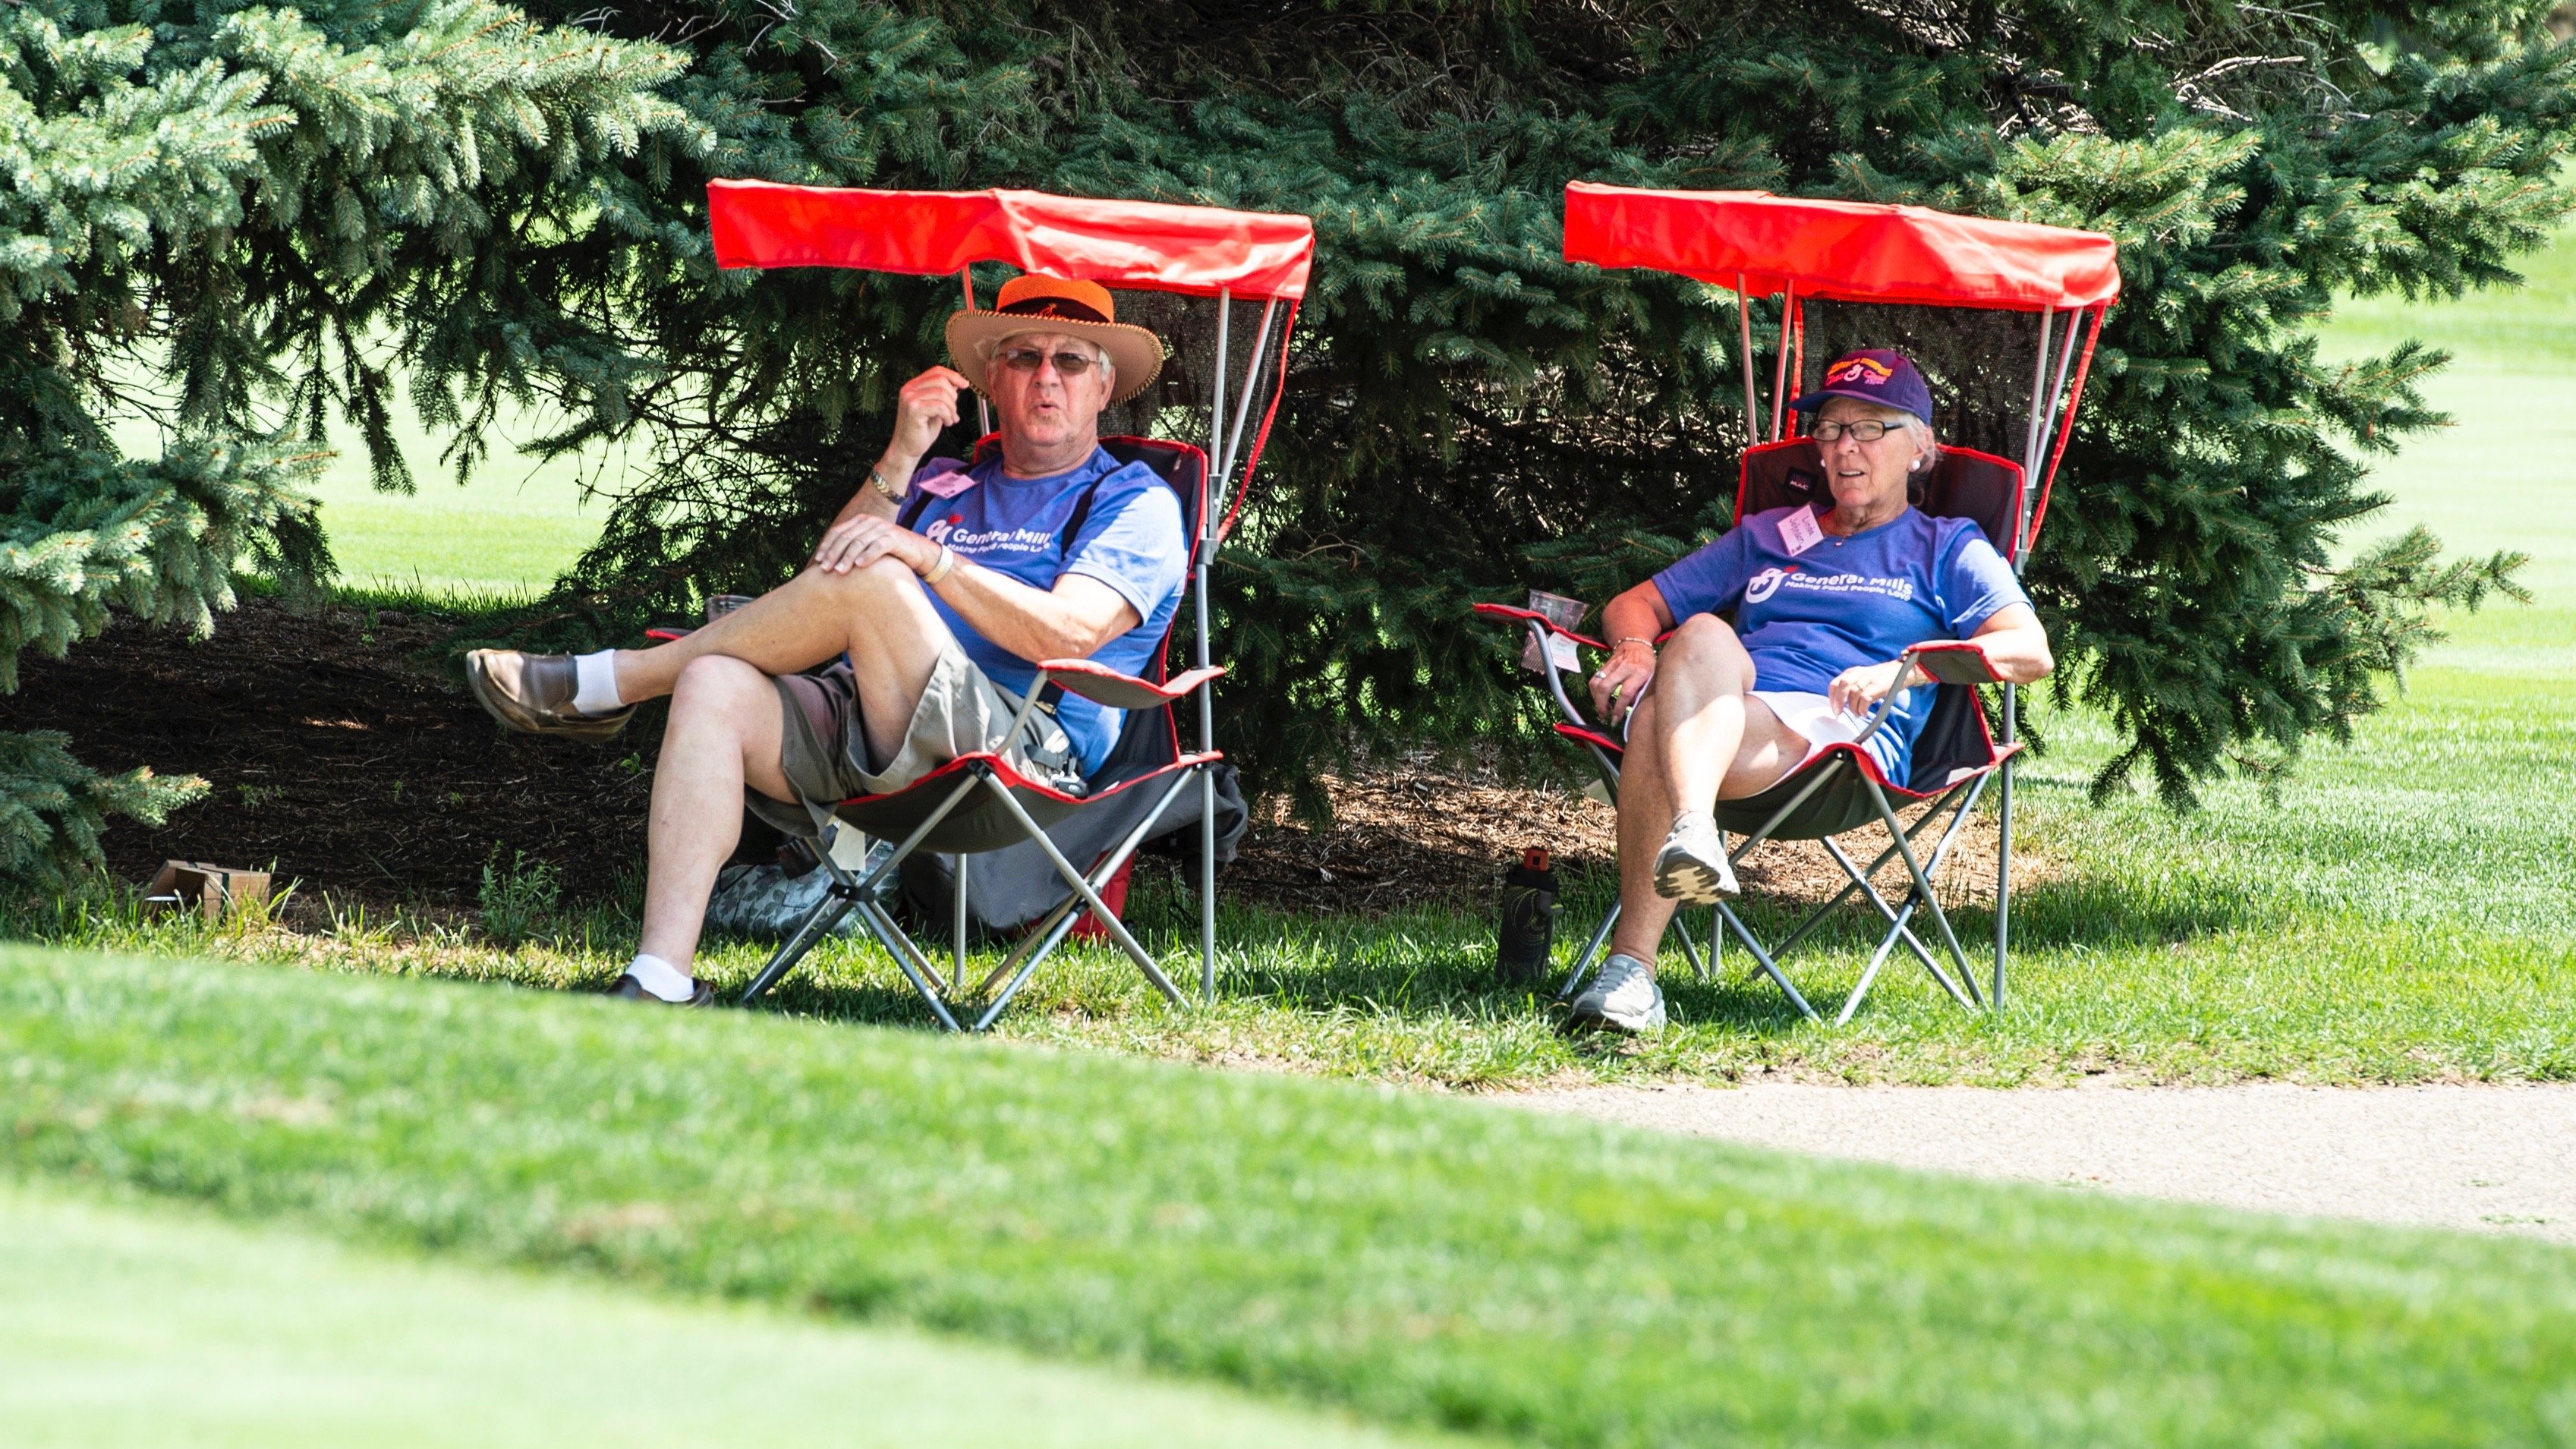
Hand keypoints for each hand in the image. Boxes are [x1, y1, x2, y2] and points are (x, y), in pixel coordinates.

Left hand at [812, 512, 937, 575]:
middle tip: (825, 569)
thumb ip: (852, 548)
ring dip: (847, 557)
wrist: (919, 552)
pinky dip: (867, 556)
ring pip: (859, 542)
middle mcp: (871, 522)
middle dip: (834, 553)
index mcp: (861, 521)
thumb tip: (828, 562)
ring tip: (839, 571)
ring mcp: (883, 528)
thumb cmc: (890, 553)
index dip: (827, 546)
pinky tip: (859, 566)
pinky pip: (878, 546)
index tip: (819, 561)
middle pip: (846, 537)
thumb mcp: (868, 546)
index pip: (838, 531)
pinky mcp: (895, 537)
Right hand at [883, 366, 972, 473]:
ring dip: (952, 408)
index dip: (953, 376)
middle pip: (941, 380)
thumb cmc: (921, 430)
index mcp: (913, 386)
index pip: (936, 371)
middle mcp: (909, 389)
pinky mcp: (914, 409)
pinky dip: (948, 415)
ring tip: (951, 419)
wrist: (907, 448)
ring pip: (942, 394)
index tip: (965, 385)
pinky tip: (947, 423)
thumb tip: (957, 384)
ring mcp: (910, 398)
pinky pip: (940, 406)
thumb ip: (942, 395)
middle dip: (953, 396)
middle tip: (953, 411)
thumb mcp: (934, 408)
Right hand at [1589, 639, 1656, 726]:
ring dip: (1595, 699)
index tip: (1615, 719)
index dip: (1619, 708)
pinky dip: (1594, 692)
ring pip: (1596, 683)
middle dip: (1602, 705)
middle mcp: (1624, 668)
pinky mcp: (1604, 665)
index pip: (1625, 693)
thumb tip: (1630, 708)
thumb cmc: (1647, 664)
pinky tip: (1599, 699)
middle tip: (1604, 716)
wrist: (1636, 644)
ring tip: (1601, 709)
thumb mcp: (1652, 678)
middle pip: (1605, 688)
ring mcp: (1612, 665)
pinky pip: (1594, 679)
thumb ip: (1642, 693)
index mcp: (1640, 672)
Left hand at [1827, 658, 1914, 718]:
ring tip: (1857, 714)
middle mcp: (1859, 673)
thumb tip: (1838, 705)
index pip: (1835, 683)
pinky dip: (1862, 709)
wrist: (1900, 671)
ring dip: (1852, 708)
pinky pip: (1865, 698)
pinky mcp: (1878, 685)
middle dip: (1838, 701)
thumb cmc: (1878, 679)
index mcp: (1852, 672)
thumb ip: (1850, 688)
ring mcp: (1869, 678)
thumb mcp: (1862, 679)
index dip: (1832, 697)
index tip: (1834, 709)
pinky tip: (1864, 713)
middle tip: (1839, 713)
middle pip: (1842, 685)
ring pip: (1854, 693)